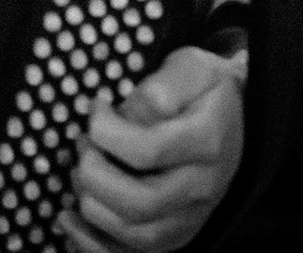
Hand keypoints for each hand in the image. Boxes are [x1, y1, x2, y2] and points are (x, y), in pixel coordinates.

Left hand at [58, 45, 246, 252]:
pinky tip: (68, 218)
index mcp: (207, 144)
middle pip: (140, 203)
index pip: (147, 150)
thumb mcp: (190, 68)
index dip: (106, 130)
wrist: (235, 120)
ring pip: (136, 235)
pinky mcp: (176, 234)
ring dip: (92, 205)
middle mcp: (203, 188)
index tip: (96, 107)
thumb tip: (129, 111)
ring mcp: (191, 217)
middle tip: (82, 146)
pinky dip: (93, 244)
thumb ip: (161, 86)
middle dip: (93, 174)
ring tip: (79, 173)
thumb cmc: (203, 91)